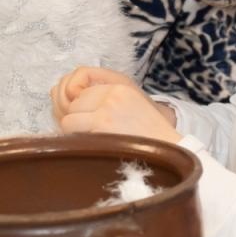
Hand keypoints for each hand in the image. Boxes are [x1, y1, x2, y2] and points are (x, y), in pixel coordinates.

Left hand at [53, 66, 179, 141]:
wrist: (168, 149)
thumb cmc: (147, 133)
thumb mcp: (130, 105)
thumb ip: (103, 97)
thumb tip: (66, 95)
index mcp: (120, 87)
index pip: (80, 89)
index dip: (81, 108)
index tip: (90, 120)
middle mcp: (113, 93)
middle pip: (73, 103)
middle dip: (78, 118)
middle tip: (94, 132)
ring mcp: (106, 108)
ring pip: (68, 116)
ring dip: (75, 130)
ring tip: (95, 138)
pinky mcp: (101, 123)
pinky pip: (69, 128)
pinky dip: (76, 137)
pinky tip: (94, 143)